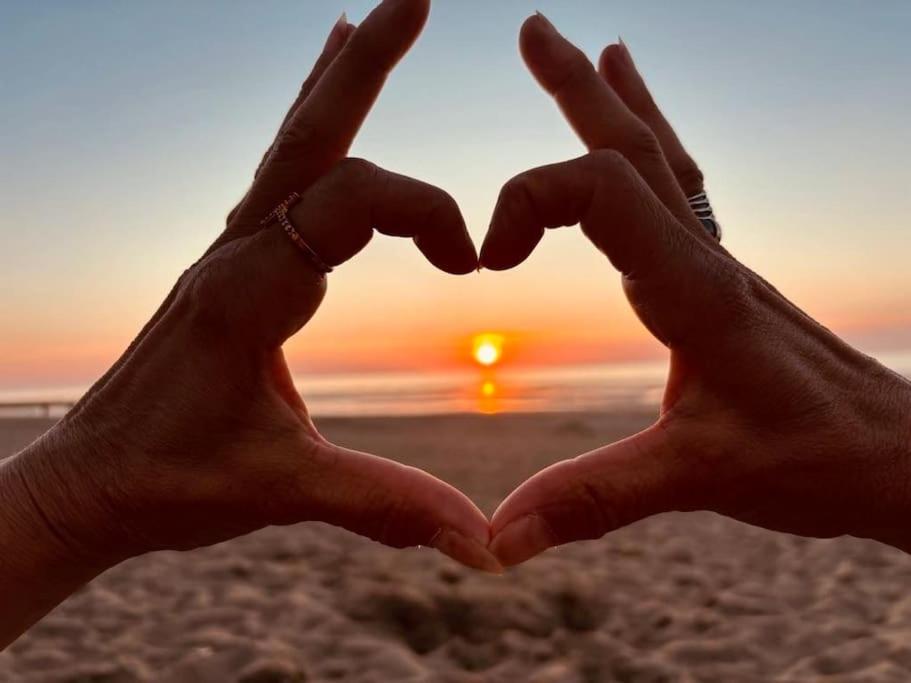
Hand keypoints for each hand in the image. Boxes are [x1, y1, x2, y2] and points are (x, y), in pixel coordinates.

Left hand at [5, 0, 495, 585]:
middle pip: (308, 139)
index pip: (350, 203)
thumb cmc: (168, 486)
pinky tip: (320, 103)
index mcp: (247, 292)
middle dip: (363, 66)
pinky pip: (275, 180)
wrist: (86, 485)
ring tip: (370, 21)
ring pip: (289, 149)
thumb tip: (481, 546)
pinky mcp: (230, 268)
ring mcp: (227, 254)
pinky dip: (308, 131)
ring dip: (335, 85)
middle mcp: (233, 254)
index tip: (472, 260)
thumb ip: (385, 505)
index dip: (424, 211)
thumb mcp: (280, 491)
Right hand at [482, 14, 910, 565]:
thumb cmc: (819, 461)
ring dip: (618, 101)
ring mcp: (719, 263)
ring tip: (587, 52)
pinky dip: (657, 147)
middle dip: (577, 87)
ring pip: (663, 159)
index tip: (488, 261)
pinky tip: (648, 132)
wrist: (904, 457)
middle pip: (637, 145)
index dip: (530, 200)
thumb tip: (496, 540)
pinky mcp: (723, 282)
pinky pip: (685, 193)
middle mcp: (707, 258)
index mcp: (694, 287)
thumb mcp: (700, 479)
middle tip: (535, 29)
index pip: (604, 188)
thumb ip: (594, 500)